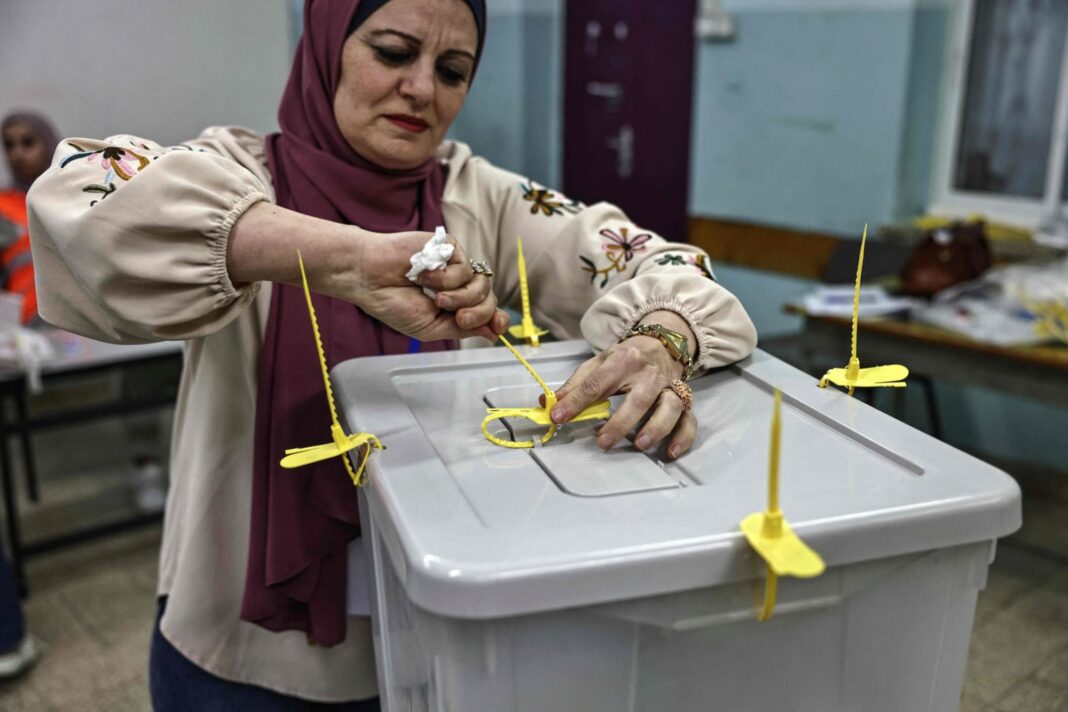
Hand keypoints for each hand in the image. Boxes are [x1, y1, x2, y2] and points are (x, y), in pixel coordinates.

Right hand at [226, 204, 507, 339]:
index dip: (497, 318)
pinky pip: (465, 267)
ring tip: (435, 297)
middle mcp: (458, 284)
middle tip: (459, 317)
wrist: (369, 278)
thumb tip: (493, 334)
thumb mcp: (431, 328)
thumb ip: (461, 329)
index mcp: (454, 304)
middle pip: (489, 298)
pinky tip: (423, 276)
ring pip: (482, 283)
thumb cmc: (393, 303)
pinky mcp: (449, 247)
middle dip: (479, 312)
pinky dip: (445, 278)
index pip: (486, 309)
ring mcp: (455, 264)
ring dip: (460, 297)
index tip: (499, 326)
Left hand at [548, 317, 696, 459]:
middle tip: (602, 441)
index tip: (558, 417)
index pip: (598, 382)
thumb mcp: (599, 362)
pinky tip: (671, 452)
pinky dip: (683, 437)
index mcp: (624, 360)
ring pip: (670, 408)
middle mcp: (650, 374)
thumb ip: (576, 384)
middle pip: (639, 398)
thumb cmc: (626, 358)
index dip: (576, 401)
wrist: (662, 343)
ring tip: (639, 445)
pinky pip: (689, 420)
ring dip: (656, 427)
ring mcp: (669, 387)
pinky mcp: (684, 400)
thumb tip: (548, 404)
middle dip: (621, 421)